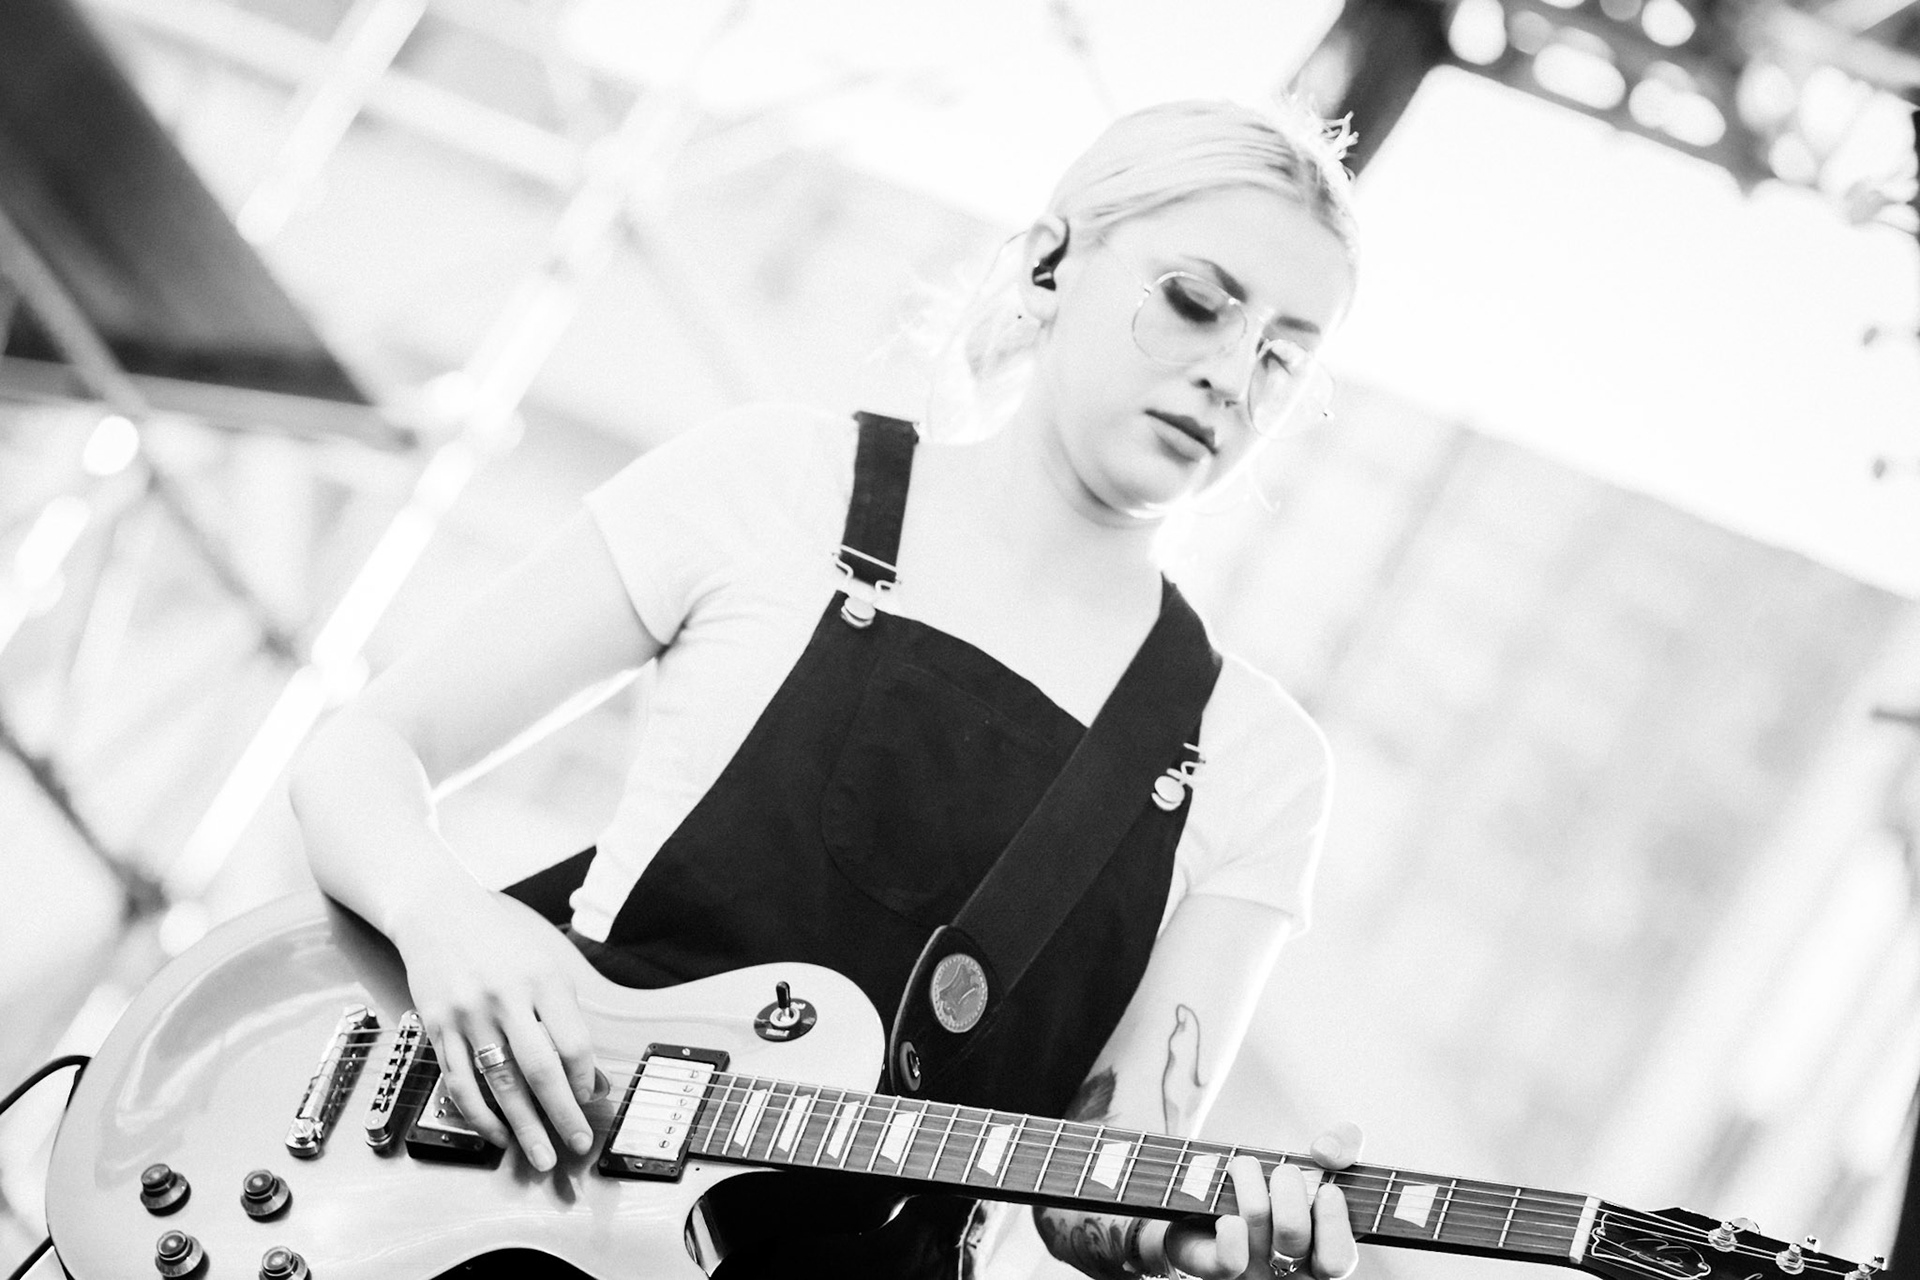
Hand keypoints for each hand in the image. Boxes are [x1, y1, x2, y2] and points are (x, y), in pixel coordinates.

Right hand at [389, 887, 603, 1170]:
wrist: (438, 913)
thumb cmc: (503, 943)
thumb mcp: (546, 968)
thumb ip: (568, 1021)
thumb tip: (591, 1081)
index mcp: (543, 980)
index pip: (572, 1043)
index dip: (584, 1080)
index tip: (589, 1103)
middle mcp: (506, 998)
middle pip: (540, 1070)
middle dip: (562, 1115)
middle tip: (577, 1147)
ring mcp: (468, 1015)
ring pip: (499, 1084)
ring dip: (523, 1127)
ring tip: (541, 1156)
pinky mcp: (438, 1028)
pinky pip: (461, 1082)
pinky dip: (481, 1115)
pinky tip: (499, 1133)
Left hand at [1161, 1123, 1362, 1278]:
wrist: (1207, 1199)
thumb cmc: (1278, 1186)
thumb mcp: (1320, 1162)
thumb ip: (1342, 1146)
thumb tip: (1324, 1152)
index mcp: (1317, 1254)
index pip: (1337, 1259)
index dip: (1333, 1224)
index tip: (1328, 1190)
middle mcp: (1286, 1269)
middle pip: (1293, 1234)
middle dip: (1288, 1189)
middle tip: (1285, 1172)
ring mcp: (1249, 1270)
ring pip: (1256, 1221)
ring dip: (1251, 1179)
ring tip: (1245, 1166)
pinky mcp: (1211, 1265)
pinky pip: (1227, 1261)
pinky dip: (1231, 1233)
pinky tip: (1229, 1216)